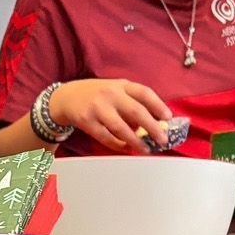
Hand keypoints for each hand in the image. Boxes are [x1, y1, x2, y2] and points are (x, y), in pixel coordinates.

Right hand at [49, 78, 174, 152]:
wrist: (67, 97)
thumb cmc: (97, 95)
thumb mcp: (115, 90)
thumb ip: (132, 101)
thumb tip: (154, 122)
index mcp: (121, 85)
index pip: (144, 93)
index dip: (158, 105)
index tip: (168, 117)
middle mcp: (110, 94)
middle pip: (136, 111)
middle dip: (152, 127)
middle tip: (162, 139)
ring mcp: (97, 108)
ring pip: (121, 128)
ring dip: (136, 141)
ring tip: (146, 149)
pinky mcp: (87, 122)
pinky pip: (106, 137)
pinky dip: (119, 145)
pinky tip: (127, 148)